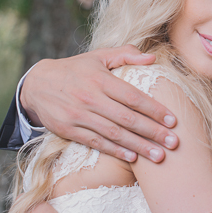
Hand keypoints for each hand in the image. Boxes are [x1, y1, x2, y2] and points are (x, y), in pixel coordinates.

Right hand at [20, 46, 178, 161]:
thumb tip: (152, 58)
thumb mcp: (98, 56)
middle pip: (127, 119)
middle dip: (153, 132)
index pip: (133, 97)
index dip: (154, 109)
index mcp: (101, 79)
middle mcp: (91, 98)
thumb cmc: (75, 69)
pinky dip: (116, 151)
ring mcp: (80, 116)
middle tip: (173, 143)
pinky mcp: (70, 130)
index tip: (172, 120)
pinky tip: (133, 158)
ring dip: (139, 147)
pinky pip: (97, 143)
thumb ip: (125, 54)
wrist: (37, 84)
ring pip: (114, 134)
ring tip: (159, 156)